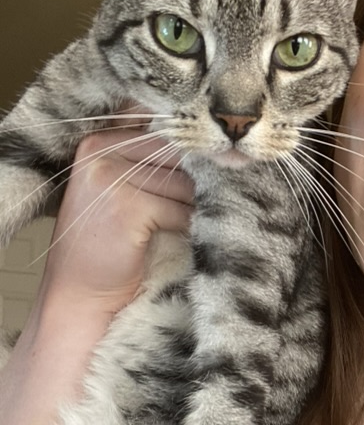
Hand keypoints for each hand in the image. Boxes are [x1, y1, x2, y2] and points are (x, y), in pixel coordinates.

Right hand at [40, 124, 193, 314]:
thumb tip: (222, 152)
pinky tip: (167, 242)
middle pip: (178, 155)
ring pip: (185, 184)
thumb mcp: (125, 189)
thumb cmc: (110, 244)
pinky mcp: (128, 206)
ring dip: (190, 211)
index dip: (188, 154)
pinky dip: (185, 231)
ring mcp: (111, 176)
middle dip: (193, 185)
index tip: (197, 173)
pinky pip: (181, 212)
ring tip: (166, 229)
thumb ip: (156, 163)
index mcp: (99, 140)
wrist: (81, 293)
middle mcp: (101, 150)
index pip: (164, 131)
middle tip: (182, 212)